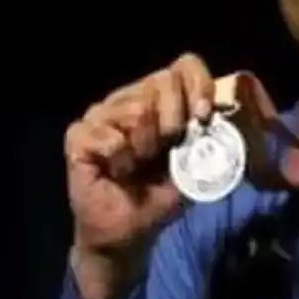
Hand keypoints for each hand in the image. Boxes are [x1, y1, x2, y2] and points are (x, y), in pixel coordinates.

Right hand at [64, 53, 216, 298]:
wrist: (127, 232)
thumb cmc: (158, 196)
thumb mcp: (195, 168)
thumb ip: (208, 140)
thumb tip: (219, 118)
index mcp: (161, 100)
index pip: (185, 66)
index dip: (199, 86)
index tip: (204, 118)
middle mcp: (129, 98)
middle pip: (164, 81)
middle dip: (175, 122)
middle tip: (163, 152)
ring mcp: (101, 113)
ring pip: (138, 109)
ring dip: (145, 147)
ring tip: (135, 165)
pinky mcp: (79, 135)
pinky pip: (111, 137)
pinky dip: (120, 160)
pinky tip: (115, 171)